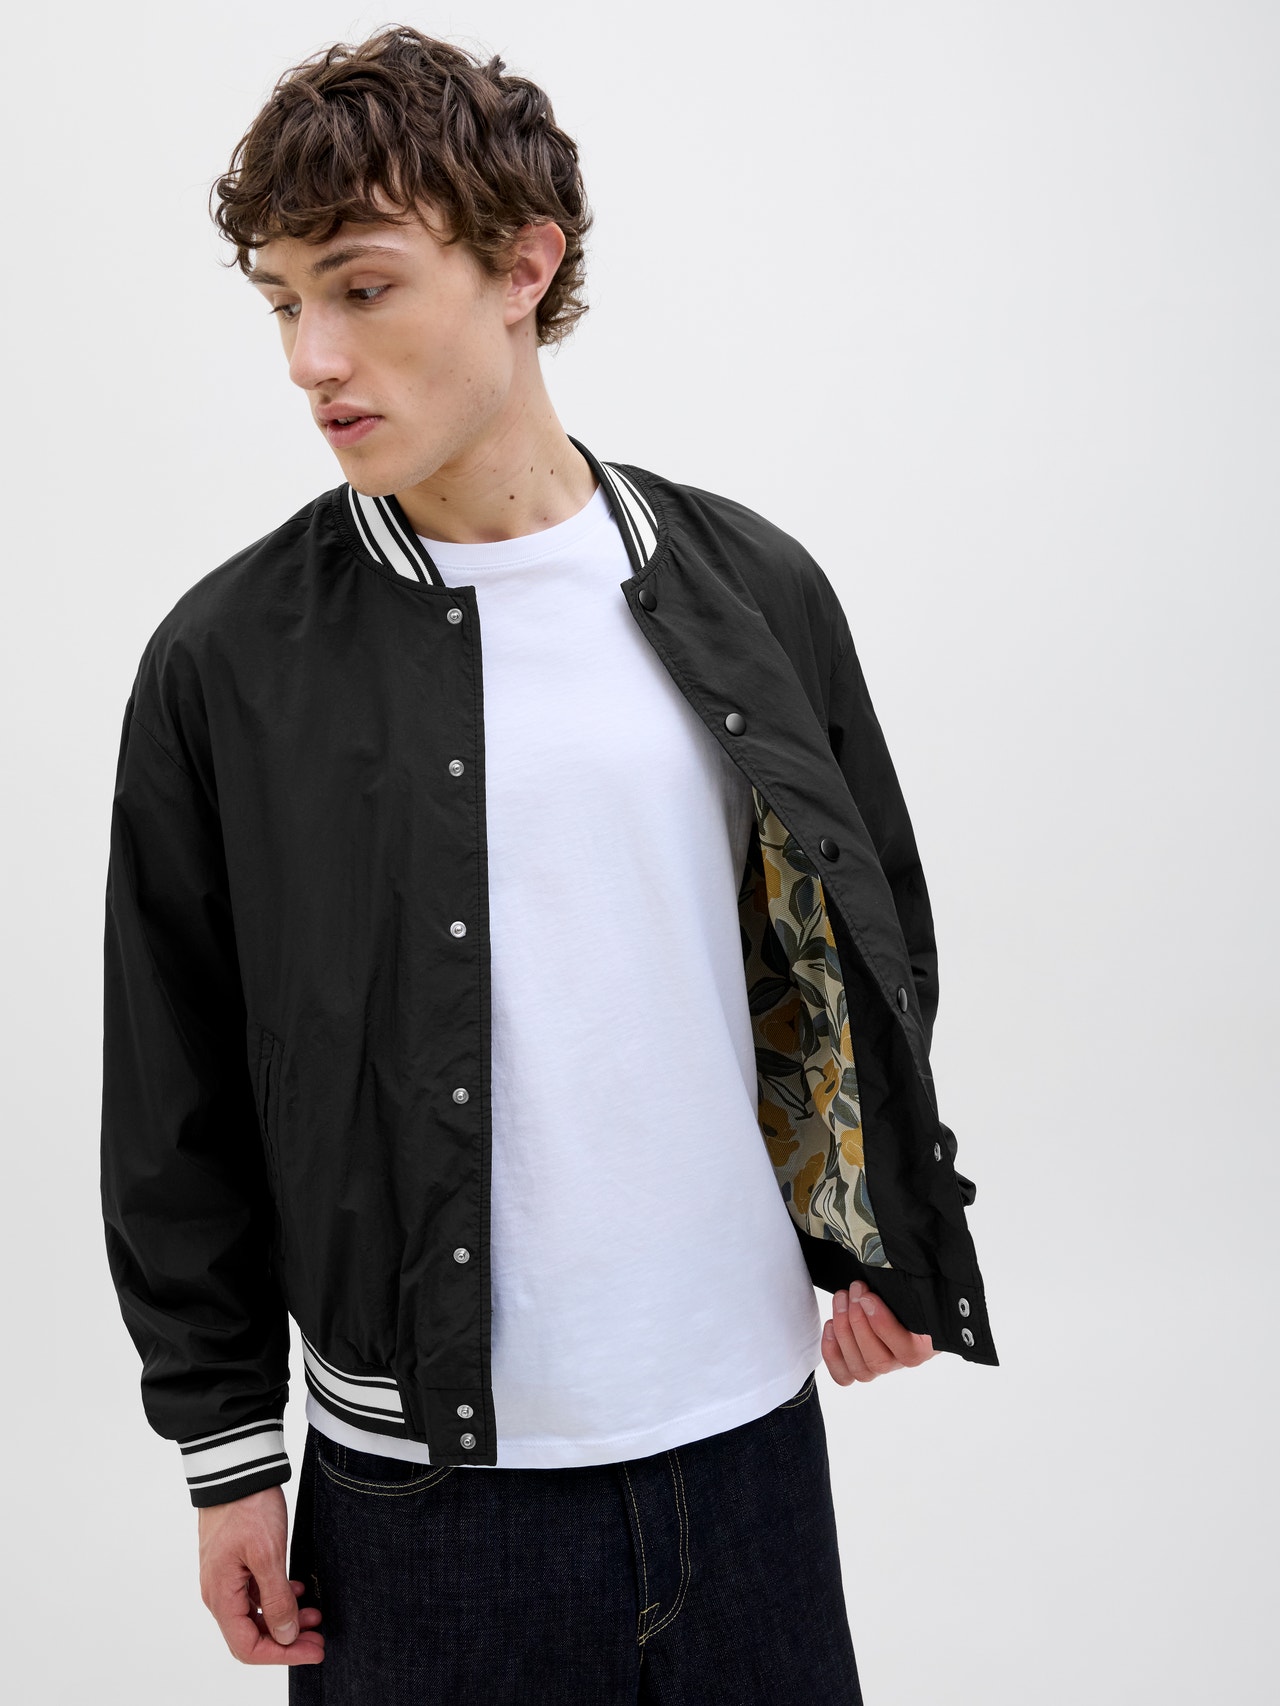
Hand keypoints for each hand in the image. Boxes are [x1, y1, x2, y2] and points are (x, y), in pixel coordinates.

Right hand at [197, 1483, 324, 1664]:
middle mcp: (219, 1592)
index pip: (247, 1646)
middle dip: (288, 1639)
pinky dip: (279, 1597)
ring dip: (286, 1618)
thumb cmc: (248, 1507)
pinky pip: (256, 1593)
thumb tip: (286, 1635)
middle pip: (252, 1634)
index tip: (314, 1650)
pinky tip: (299, 1590)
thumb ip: (277, 1599)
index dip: (282, 1654)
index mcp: (221, 1596)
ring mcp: (226, 1577)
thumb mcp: (268, 1554)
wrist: (237, 1468)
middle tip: (320, 1637)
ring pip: (257, 1614)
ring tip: (317, 1613)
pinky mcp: (236, 1563)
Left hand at [822, 1280, 935, 1384]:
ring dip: (844, 1332)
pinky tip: (830, 1324)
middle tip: (853, 1290)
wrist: (904, 1293)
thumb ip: (913, 1283)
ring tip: (841, 1299)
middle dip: (857, 1322)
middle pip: (878, 1362)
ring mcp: (882, 1365)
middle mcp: (904, 1360)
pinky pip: (844, 1376)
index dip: (883, 1325)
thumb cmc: (912, 1287)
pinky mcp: (861, 1366)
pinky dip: (832, 1354)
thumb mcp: (917, 1283)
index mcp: (928, 1343)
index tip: (868, 1296)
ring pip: (860, 1369)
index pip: (909, 1351)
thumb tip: (914, 1259)